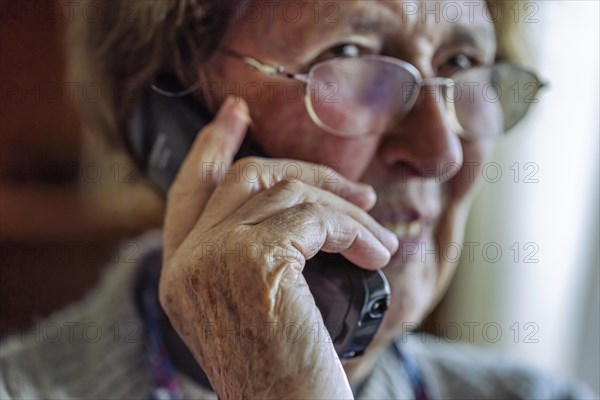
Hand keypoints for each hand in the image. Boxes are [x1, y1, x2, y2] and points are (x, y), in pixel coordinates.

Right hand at [159, 97, 397, 398]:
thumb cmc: (285, 374)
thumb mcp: (254, 310)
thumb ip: (252, 259)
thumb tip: (301, 212)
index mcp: (179, 275)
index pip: (190, 189)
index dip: (213, 145)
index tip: (234, 112)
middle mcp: (185, 262)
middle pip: (246, 178)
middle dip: (307, 172)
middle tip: (357, 188)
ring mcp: (213, 258)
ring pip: (288, 194)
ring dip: (345, 211)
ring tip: (378, 238)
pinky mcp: (254, 261)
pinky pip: (315, 218)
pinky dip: (353, 229)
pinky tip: (376, 251)